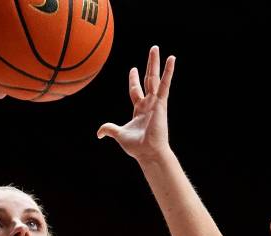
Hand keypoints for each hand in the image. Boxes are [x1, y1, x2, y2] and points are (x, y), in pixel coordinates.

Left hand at [97, 46, 173, 162]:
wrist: (148, 153)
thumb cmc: (137, 147)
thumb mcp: (119, 134)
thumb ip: (109, 129)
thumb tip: (99, 133)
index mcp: (139, 110)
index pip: (135, 90)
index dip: (134, 79)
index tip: (133, 69)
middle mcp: (149, 104)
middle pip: (148, 80)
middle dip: (149, 65)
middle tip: (152, 50)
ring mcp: (156, 103)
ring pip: (155, 78)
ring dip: (156, 63)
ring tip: (156, 48)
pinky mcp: (161, 103)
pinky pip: (165, 84)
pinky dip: (169, 72)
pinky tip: (172, 58)